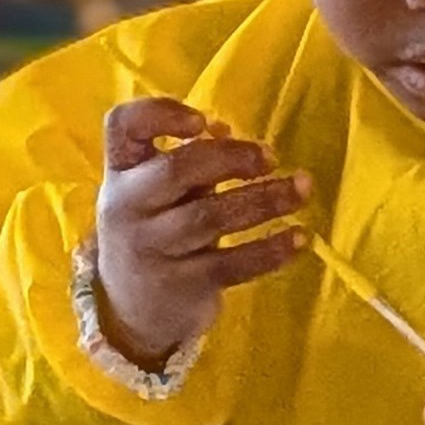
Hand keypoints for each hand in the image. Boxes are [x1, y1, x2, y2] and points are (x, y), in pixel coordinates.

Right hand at [94, 97, 309, 370]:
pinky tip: (300, 237)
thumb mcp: (158, 191)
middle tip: (270, 157)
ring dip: (264, 199)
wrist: (130, 311)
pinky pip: (232, 264)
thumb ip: (189, 159)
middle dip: (230, 158)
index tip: (203, 120)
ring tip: (303, 187)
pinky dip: (270, 249)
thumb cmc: (155, 228)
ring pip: (210, 218)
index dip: (161, 113)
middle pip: (176, 171)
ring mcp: (151, 249)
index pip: (123, 125)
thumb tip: (226, 128)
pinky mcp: (182, 286)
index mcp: (121, 171)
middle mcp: (126, 208)